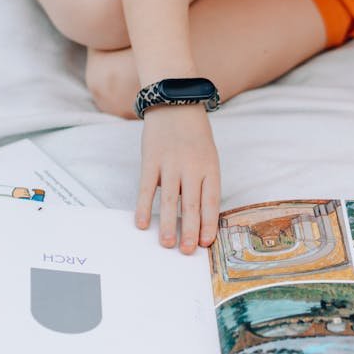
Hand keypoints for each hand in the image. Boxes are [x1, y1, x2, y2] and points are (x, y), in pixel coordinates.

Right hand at [134, 105, 220, 252]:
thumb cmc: (194, 134)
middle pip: (192, 204)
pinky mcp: (151, 160)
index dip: (208, 223)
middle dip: (189, 230)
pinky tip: (141, 223)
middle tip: (186, 251)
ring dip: (168, 224)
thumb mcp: (208, 155)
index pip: (211, 201)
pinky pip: (147, 188)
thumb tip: (197, 215)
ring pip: (170, 200)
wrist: (175, 101)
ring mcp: (171, 163)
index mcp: (210, 168)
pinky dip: (144, 207)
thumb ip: (204, 182)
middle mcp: (192, 167)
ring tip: (166, 244)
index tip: (205, 243)